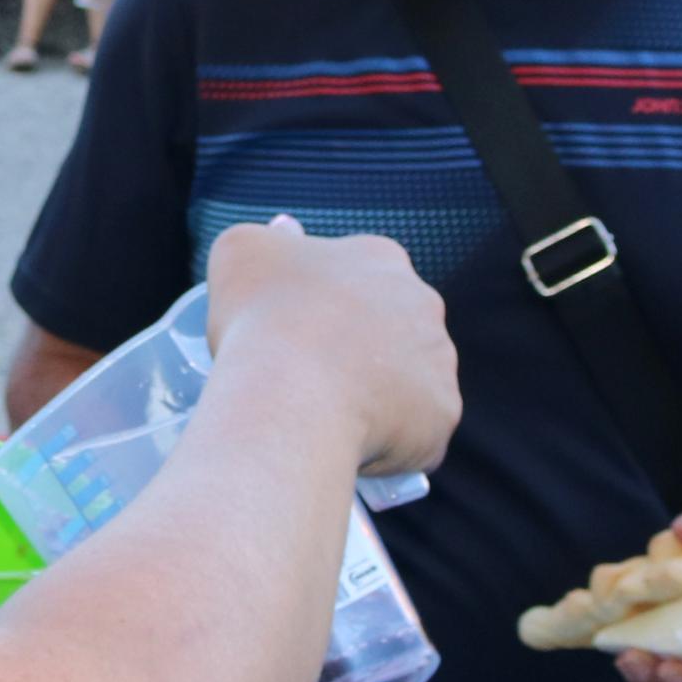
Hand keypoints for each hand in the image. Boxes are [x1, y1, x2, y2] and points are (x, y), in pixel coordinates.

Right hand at [204, 214, 458, 479]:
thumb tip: (285, 233)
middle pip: (392, 330)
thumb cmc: (262, 319)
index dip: (326, 307)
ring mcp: (439, 362)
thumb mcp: (240, 252)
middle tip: (310, 379)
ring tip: (328, 419)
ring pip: (407, 385)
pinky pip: (416, 435)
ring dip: (377, 399)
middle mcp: (423, 304)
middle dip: (359, 352)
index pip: (360, 278)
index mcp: (379, 259)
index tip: (295, 333)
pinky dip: (388, 445)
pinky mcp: (441, 417)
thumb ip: (268, 241)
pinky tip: (349, 447)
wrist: (291, 395)